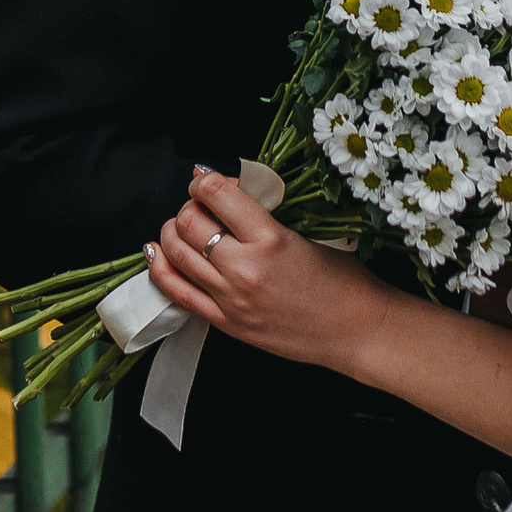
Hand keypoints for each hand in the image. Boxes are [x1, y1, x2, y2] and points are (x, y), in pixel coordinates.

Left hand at [148, 169, 390, 373]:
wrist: (355, 331)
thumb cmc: (342, 282)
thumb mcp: (305, 235)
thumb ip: (262, 217)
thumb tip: (226, 193)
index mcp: (270, 239)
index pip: (216, 194)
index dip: (204, 181)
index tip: (207, 181)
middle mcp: (245, 269)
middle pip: (189, 223)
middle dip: (188, 206)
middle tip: (199, 206)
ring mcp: (232, 300)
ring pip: (177, 255)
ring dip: (171, 232)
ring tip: (180, 227)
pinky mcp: (227, 324)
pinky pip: (178, 294)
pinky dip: (161, 270)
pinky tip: (155, 253)